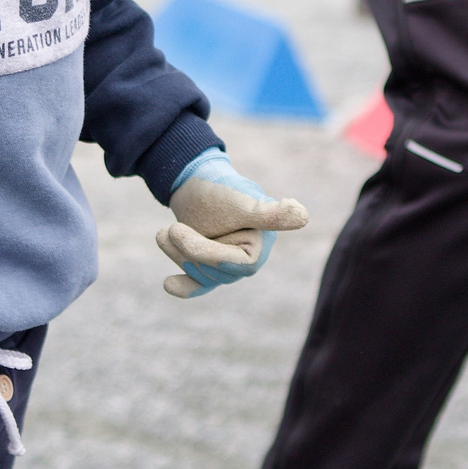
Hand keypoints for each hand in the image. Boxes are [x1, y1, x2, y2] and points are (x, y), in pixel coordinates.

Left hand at [155, 148, 307, 297]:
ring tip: (164, 231)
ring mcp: (229, 266)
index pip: (228, 262)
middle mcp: (248, 260)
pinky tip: (168, 285)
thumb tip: (303, 215)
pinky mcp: (213, 267)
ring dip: (177, 254)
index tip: (173, 229)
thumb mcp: (242, 203)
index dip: (200, 249)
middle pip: (211, 271)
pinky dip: (185, 287)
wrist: (197, 181)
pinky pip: (200, 284)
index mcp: (260, 247)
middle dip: (185, 250)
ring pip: (200, 274)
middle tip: (168, 228)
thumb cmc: (220, 188)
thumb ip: (271, 215)